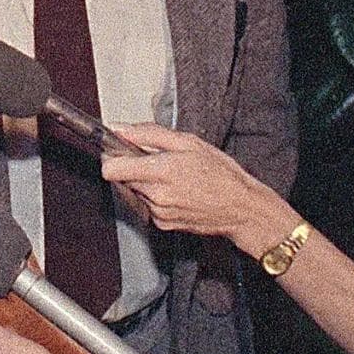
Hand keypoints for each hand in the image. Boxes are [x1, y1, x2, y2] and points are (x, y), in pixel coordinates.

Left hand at [100, 124, 296, 256]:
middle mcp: (156, 196)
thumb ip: (148, 134)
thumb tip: (119, 128)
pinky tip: (176, 192)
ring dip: (145, 183)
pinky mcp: (162, 225)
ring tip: (172, 177)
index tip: (118, 151)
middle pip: (122, 179)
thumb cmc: (222, 174)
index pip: (112, 169)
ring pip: (135, 192)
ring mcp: (158, 213)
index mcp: (162, 171)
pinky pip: (147, 206)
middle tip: (156, 161)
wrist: (242, 209)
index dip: (111, 157)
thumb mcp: (189, 142)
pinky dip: (155, 197)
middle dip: (132, 168)